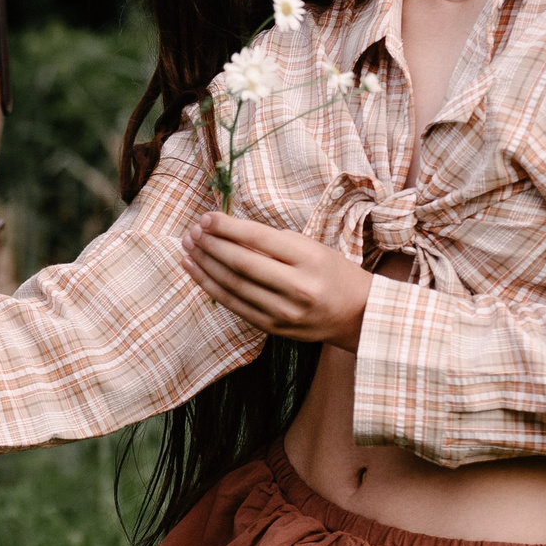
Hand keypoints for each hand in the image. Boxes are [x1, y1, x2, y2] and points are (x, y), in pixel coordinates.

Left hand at [180, 212, 369, 350]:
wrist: (357, 315)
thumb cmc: (332, 273)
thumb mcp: (312, 248)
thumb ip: (274, 241)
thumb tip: (227, 231)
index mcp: (309, 260)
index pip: (258, 239)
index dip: (227, 227)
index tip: (206, 217)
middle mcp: (296, 288)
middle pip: (241, 263)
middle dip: (210, 244)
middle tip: (192, 231)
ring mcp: (283, 312)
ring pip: (232, 285)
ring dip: (204, 264)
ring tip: (188, 247)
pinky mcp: (273, 328)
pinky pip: (233, 305)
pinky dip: (210, 286)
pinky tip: (194, 270)